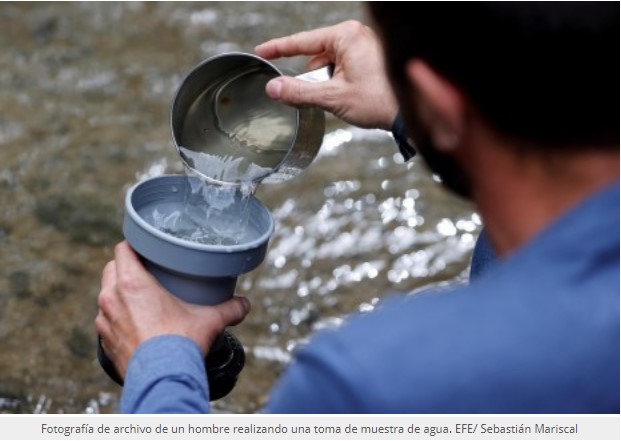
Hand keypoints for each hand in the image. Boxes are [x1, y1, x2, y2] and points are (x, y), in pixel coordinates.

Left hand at [95, 241, 249, 378]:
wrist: (160, 379)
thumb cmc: (180, 344)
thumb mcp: (210, 320)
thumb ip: (229, 308)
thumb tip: (244, 304)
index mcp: (132, 283)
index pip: (123, 249)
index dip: (134, 244)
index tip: (146, 246)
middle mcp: (112, 298)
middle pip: (112, 268)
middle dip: (126, 267)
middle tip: (147, 270)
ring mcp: (105, 320)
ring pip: (106, 295)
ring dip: (119, 293)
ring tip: (140, 297)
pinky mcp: (104, 341)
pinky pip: (107, 321)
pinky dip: (118, 318)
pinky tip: (134, 324)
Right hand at [255, 20, 397, 130]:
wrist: (409, 112)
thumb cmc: (379, 100)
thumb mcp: (333, 97)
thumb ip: (299, 92)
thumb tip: (273, 88)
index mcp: (346, 36)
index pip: (302, 41)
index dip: (278, 48)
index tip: (261, 51)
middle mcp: (355, 35)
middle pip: (316, 54)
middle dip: (313, 77)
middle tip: (322, 95)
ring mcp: (363, 46)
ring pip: (328, 63)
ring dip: (326, 82)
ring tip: (342, 98)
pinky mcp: (368, 58)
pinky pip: (342, 67)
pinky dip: (336, 82)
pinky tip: (345, 96)